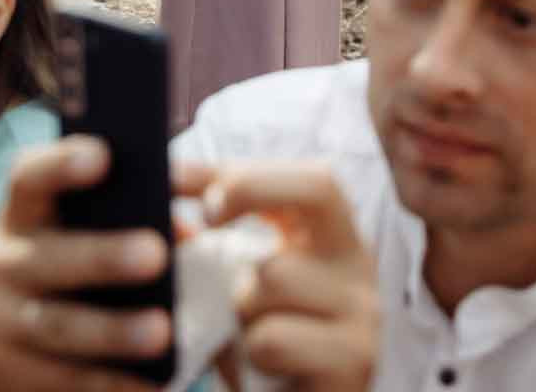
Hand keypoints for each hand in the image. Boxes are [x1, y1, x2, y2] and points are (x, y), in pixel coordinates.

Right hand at [0, 136, 173, 391]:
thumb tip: (194, 212)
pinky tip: (153, 383)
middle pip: (49, 256)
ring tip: (161, 331)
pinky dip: (111, 384)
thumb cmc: (69, 266)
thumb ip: (136, 210)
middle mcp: (0, 260)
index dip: (62, 163)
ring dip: (112, 330)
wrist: (5, 344)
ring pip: (57, 325)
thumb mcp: (83, 230)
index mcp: (22, 213)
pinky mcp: (4, 370)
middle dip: (103, 256)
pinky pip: (63, 380)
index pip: (30, 176)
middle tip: (154, 254)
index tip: (104, 155)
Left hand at [178, 161, 377, 391]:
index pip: (308, 175)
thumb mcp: (234, 284)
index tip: (177, 178)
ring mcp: (363, 312)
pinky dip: (249, 353)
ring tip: (246, 332)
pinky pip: (272, 338)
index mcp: (330, 238)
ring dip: (239, 304)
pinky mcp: (352, 362)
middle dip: (247, 188)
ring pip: (275, 273)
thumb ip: (207, 245)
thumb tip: (172, 217)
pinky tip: (262, 368)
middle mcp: (357, 264)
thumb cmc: (260, 347)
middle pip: (319, 185)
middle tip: (206, 217)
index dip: (244, 168)